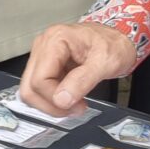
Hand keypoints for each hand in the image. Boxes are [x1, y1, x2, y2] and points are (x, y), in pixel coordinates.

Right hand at [21, 21, 140, 114]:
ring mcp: (43, 55)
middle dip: (51, 105)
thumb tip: (61, 99)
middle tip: (74, 109)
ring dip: (51, 104)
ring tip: (75, 104)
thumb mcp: (106, 63)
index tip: (76, 106)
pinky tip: (71, 97)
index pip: (40, 79)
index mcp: (56, 39)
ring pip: (31, 91)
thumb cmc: (114, 45)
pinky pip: (40, 89)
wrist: (119, 40)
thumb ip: (83, 81)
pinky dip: (53, 99)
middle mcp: (44, 45)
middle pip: (30, 87)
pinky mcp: (46, 65)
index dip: (55, 99)